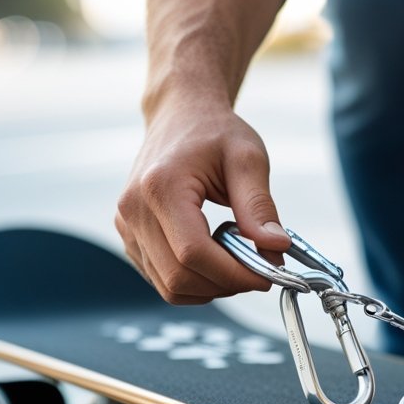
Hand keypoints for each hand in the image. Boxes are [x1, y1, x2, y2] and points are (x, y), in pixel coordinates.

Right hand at [116, 97, 290, 303]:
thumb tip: (276, 248)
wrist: (182, 116)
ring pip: (169, 287)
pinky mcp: (130, 237)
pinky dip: (195, 281)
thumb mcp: (247, 159)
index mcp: (160, 187)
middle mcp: (133, 209)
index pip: (194, 254)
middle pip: (179, 277)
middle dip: (226, 284)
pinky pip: (162, 279)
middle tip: (259, 272)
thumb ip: (259, 205)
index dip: (234, 275)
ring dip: (211, 287)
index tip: (268, 275)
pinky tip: (217, 258)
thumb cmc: (215, 132)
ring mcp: (126, 225)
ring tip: (238, 261)